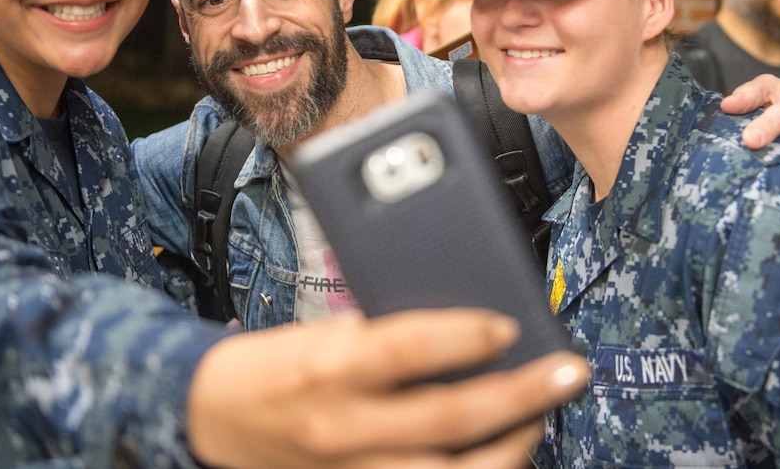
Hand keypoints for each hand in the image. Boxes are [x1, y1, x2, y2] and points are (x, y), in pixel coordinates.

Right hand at [187, 309, 588, 467]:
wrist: (211, 418)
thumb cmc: (271, 366)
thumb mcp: (320, 331)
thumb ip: (383, 334)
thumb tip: (459, 335)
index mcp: (330, 366)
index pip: (410, 347)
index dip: (467, 335)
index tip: (510, 325)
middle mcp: (341, 425)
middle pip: (448, 418)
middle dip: (520, 394)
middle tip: (568, 373)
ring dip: (508, 451)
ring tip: (539, 421)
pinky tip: (498, 462)